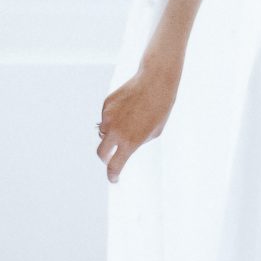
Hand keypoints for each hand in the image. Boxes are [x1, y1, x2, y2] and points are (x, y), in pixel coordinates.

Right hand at [96, 54, 182, 183]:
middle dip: (105, 158)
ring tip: (128, 121)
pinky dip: (112, 118)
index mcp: (129, 142)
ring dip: (110, 133)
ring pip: (103, 132)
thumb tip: (122, 146)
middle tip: (111, 157)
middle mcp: (115, 131)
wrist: (155, 82)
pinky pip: (105, 117)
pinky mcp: (106, 105)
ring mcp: (108, 117)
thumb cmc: (159, 108)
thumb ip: (136, 142)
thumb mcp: (153, 133)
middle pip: (101, 153)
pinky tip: (126, 108)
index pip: (114, 167)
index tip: (114, 178)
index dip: (113, 175)